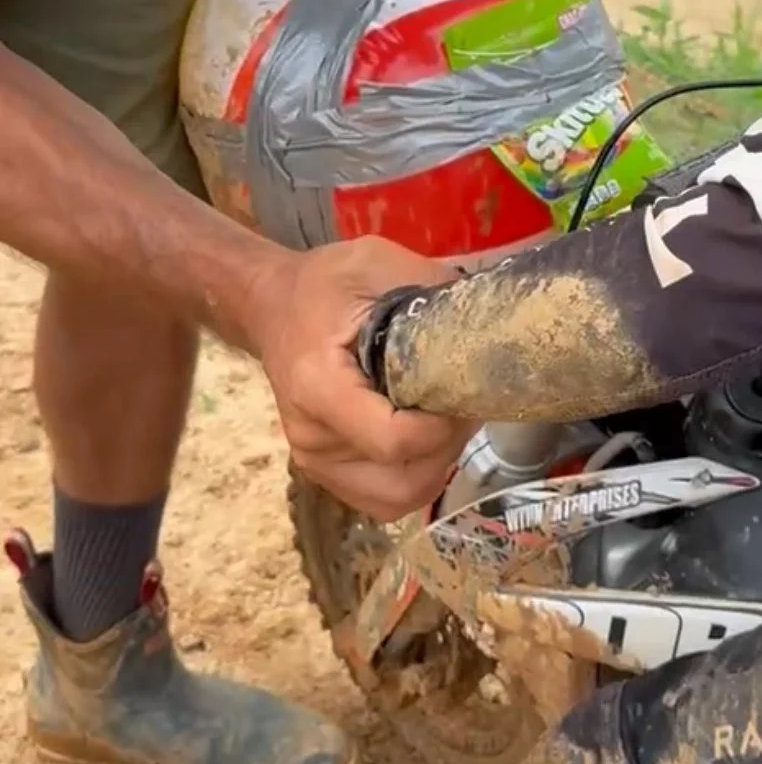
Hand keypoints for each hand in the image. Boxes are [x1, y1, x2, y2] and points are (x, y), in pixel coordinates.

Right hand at [241, 237, 472, 519]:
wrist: (271, 304)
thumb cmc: (324, 284)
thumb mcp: (377, 264)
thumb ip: (431, 289)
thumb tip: (487, 320)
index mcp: (319, 386)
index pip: (395, 440)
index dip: (443, 426)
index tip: (463, 390)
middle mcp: (312, 435)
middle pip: (401, 483)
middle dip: (447, 449)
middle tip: (463, 405)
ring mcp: (315, 460)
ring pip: (396, 498)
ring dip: (435, 466)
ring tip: (447, 420)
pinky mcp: (323, 470)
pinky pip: (382, 498)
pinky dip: (414, 476)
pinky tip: (426, 438)